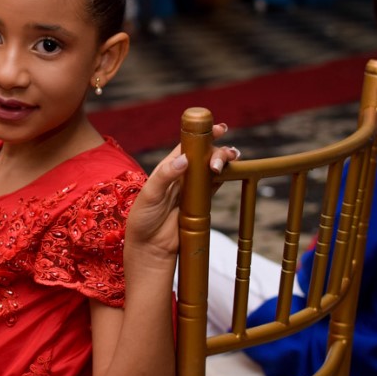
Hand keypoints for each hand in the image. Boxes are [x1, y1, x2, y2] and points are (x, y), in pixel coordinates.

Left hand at [125, 123, 239, 269]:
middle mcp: (181, 175)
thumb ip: (165, 177)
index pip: (187, 146)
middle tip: (223, 159)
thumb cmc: (143, 219)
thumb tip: (184, 159)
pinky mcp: (201, 203)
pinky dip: (226, 177)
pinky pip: (216, 186)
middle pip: (204, 156)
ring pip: (212, 169)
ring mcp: (192, 188)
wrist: (150, 246)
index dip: (202, 136)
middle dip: (217, 151)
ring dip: (224, 162)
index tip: (218, 129)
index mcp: (168, 168)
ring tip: (233, 159)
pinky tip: (233, 172)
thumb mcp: (150, 196)